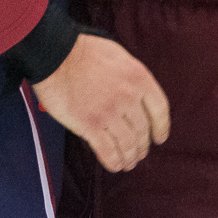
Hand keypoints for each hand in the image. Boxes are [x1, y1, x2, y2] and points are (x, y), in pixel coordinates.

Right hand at [31, 33, 169, 172]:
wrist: (55, 54)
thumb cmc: (84, 52)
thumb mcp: (119, 56)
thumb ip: (132, 77)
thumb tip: (139, 97)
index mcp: (139, 77)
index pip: (160, 110)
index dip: (161, 128)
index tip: (159, 138)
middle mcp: (128, 97)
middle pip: (143, 130)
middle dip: (142, 146)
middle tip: (139, 153)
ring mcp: (109, 112)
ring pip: (127, 144)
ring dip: (129, 157)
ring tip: (128, 163)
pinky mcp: (90, 125)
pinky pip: (107, 151)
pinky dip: (113, 162)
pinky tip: (114, 165)